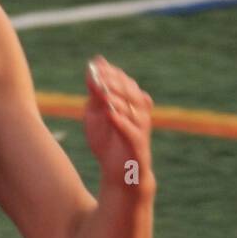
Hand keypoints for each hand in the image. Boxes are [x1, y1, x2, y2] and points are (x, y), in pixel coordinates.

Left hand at [83, 56, 153, 187]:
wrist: (118, 174)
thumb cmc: (108, 142)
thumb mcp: (96, 114)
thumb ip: (96, 92)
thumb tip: (95, 63)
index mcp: (132, 104)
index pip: (126, 83)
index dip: (112, 74)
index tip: (96, 66)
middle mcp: (140, 114)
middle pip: (132, 93)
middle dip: (115, 83)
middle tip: (100, 76)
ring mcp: (141, 130)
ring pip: (135, 110)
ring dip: (119, 99)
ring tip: (103, 92)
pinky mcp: (139, 147)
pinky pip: (133, 132)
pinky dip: (122, 122)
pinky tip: (110, 114)